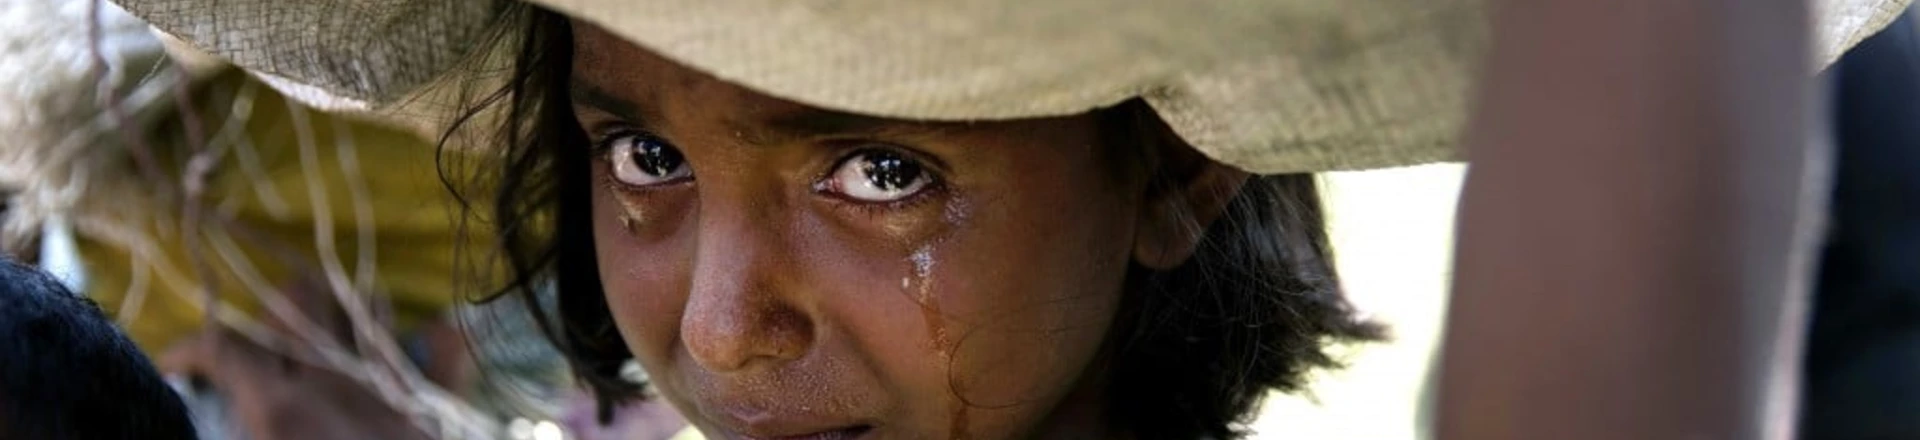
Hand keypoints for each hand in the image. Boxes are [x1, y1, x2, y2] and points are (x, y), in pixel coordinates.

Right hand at [159, 329, 430, 439]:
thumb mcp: (262, 433)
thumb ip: (225, 431)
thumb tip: (175, 429)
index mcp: (278, 410)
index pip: (221, 346)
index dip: (188, 350)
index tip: (175, 369)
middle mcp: (336, 384)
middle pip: (297, 304)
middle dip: (266, 312)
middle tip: (252, 343)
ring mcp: (390, 391)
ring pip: (365, 313)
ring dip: (340, 312)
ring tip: (318, 329)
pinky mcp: (432, 413)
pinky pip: (446, 355)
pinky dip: (435, 343)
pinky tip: (423, 335)